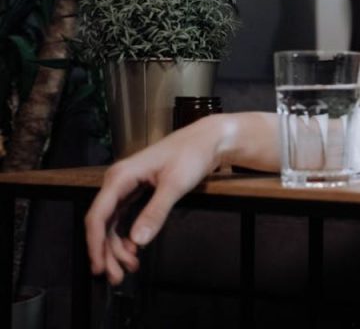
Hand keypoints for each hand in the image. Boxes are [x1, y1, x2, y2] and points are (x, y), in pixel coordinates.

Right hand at [84, 118, 224, 284]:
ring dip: (117, 247)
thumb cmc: (191, 154)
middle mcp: (118, 181)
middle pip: (103, 223)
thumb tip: (138, 240)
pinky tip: (133, 250)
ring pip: (112, 223)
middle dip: (107, 252)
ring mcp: (126, 186)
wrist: (207, 140)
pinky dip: (126, 236)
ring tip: (129, 267)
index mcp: (120, 177)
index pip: (98, 216)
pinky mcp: (137, 190)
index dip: (95, 244)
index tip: (100, 266)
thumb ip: (155, 212)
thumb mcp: (175, 185)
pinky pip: (124, 217)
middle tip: (118, 276)